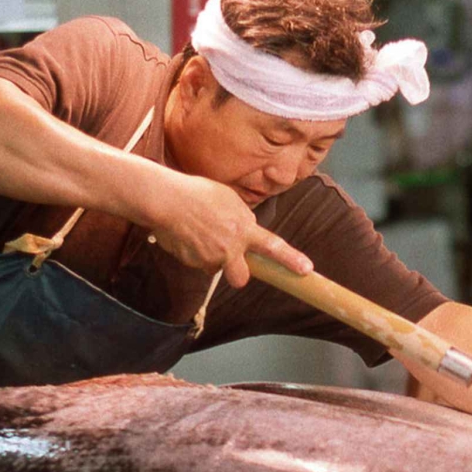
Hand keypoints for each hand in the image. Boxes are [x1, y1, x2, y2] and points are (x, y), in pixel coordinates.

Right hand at [150, 174, 311, 286]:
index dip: (290, 260)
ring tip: (198, 233)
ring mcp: (212, 257)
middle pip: (240, 278)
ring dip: (210, 256)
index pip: (273, 247)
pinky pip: (197, 262)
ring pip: (214, 266)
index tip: (306, 270)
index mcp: (243, 227)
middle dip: (236, 272)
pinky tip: (186, 235)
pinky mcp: (193, 263)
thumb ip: (241, 217)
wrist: (166, 200)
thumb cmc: (196, 194)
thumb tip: (245, 228)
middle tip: (227, 258)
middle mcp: (231, 247)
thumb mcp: (228, 199)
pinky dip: (193, 252)